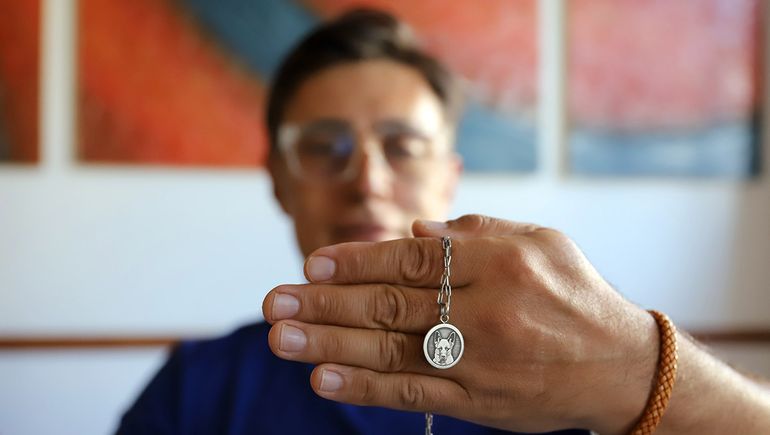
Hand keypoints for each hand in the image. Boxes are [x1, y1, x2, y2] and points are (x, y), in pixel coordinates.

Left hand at [262, 214, 658, 432]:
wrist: (624, 370)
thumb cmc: (577, 296)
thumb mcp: (542, 244)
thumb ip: (478, 232)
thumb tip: (416, 233)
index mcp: (502, 263)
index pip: (413, 260)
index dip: (357, 261)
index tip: (312, 263)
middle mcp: (488, 312)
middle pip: (390, 304)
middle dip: (326, 302)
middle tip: (275, 302)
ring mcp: (481, 362)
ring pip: (392, 349)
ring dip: (329, 343)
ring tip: (280, 338)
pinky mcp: (480, 403)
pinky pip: (414, 393)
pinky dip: (365, 385)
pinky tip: (323, 378)